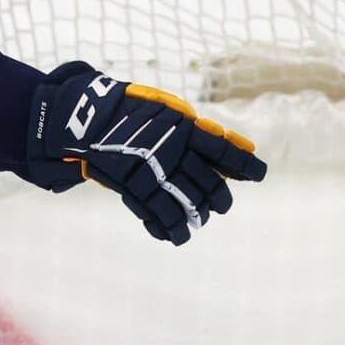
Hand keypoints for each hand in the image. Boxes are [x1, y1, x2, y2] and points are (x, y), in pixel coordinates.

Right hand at [24, 62, 266, 244]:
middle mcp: (174, 152)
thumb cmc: (128, 110)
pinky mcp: (135, 189)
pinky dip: (171, 229)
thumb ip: (200, 130)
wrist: (84, 118)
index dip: (245, 165)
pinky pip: (161, 216)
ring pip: (190, 205)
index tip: (261, 174)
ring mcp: (154, 173)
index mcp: (185, 128)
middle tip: (219, 204)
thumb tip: (243, 146)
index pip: (224, 152)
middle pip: (211, 186)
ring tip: (197, 221)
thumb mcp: (167, 110)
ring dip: (197, 216)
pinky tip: (174, 234)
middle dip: (219, 199)